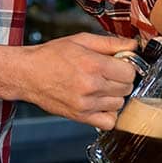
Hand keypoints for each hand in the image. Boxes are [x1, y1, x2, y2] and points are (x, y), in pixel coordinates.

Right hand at [20, 32, 137, 130]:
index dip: (127, 66)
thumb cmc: (51, 56)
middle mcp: (91, 86)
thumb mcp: (81, 40)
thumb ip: (110, 43)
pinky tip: (100, 102)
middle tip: (109, 74)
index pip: (130, 72)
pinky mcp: (80, 117)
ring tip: (101, 87)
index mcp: (93, 64)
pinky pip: (109, 122)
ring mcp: (86, 104)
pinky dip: (109, 114)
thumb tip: (133, 46)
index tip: (120, 64)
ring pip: (119, 104)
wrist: (27, 74)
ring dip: (115, 96)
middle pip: (126, 88)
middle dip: (121, 79)